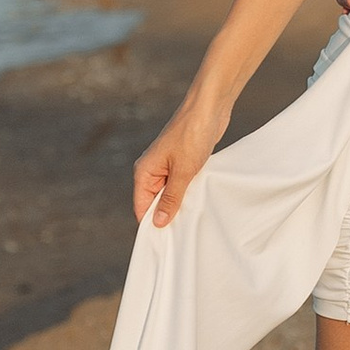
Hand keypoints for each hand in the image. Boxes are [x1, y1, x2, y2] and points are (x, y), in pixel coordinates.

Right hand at [134, 95, 222, 228]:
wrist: (208, 107)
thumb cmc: (192, 135)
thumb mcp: (183, 172)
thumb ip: (171, 198)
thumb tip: (159, 223)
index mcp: (144, 172)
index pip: (141, 208)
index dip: (152, 224)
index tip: (166, 242)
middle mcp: (152, 170)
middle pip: (154, 203)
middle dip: (167, 216)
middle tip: (183, 233)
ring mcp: (167, 167)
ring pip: (169, 195)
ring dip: (180, 204)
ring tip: (192, 218)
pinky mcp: (182, 163)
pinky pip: (181, 186)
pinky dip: (188, 194)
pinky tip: (199, 201)